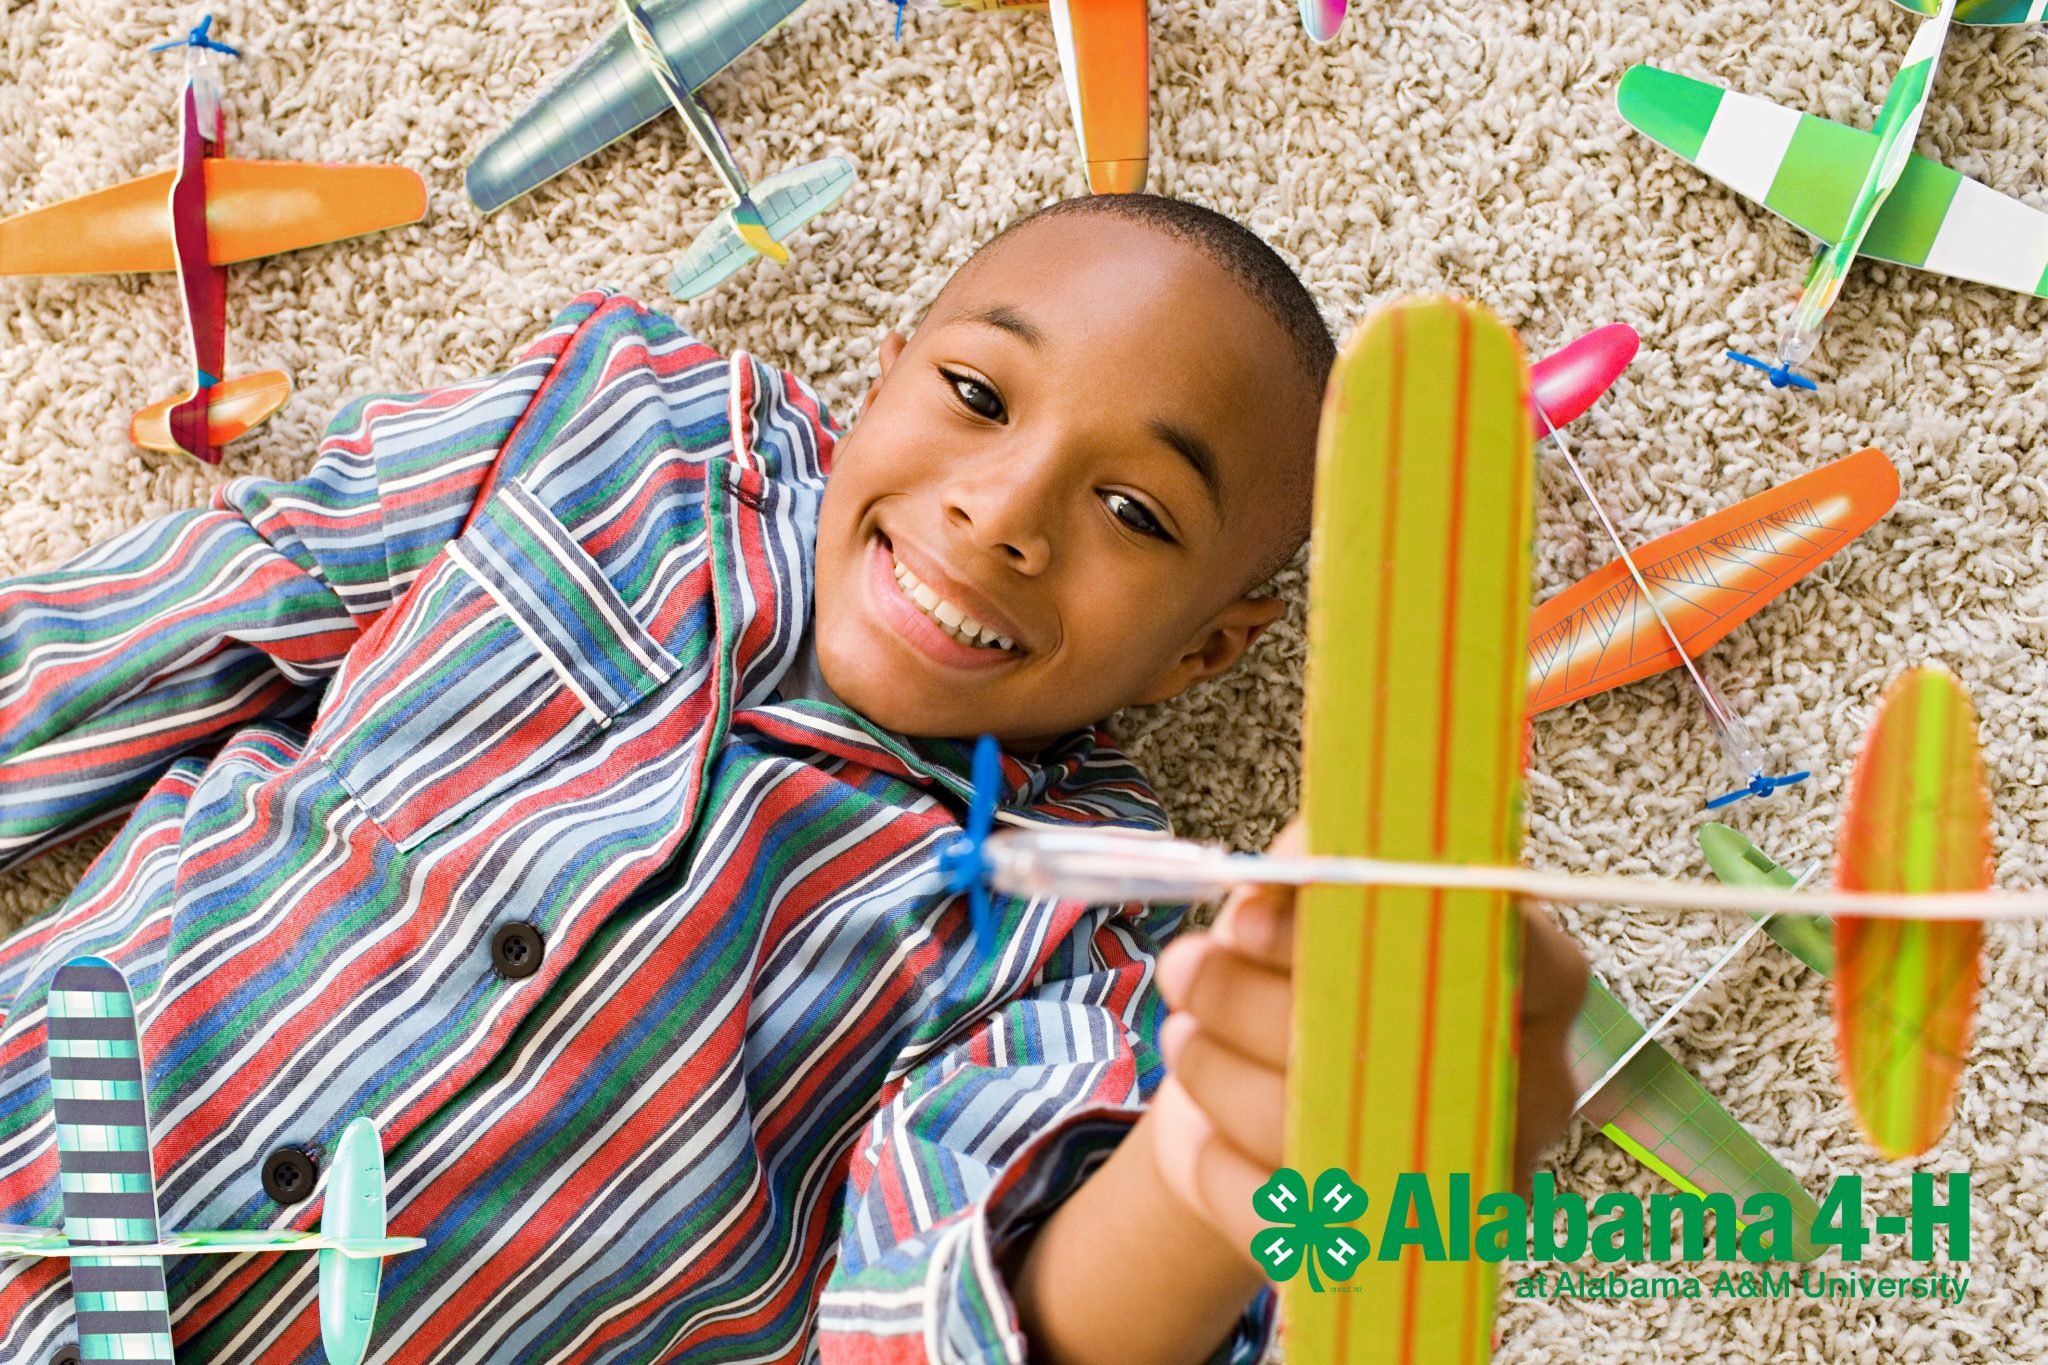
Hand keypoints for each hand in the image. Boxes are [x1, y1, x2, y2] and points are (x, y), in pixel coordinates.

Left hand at [1149, 818, 1591, 1266]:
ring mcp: (1469, 1185)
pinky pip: (1293, 1221)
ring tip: (1182, 1034)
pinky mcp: (1392, 1256)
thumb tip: (1278, 877)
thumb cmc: (1311, 981)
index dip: (1380, 929)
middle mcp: (1526, 1095)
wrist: (1270, 1100)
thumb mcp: (1312, 901)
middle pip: (1404, 1048)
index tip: (1252, 916)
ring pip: (1337, 1136)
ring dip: (1226, 1077)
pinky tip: (1200, 1129)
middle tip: (1184, 966)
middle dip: (1257, 1003)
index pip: (1516, 952)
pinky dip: (1225, 1167)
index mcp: (1537, 988)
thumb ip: (1312, 866)